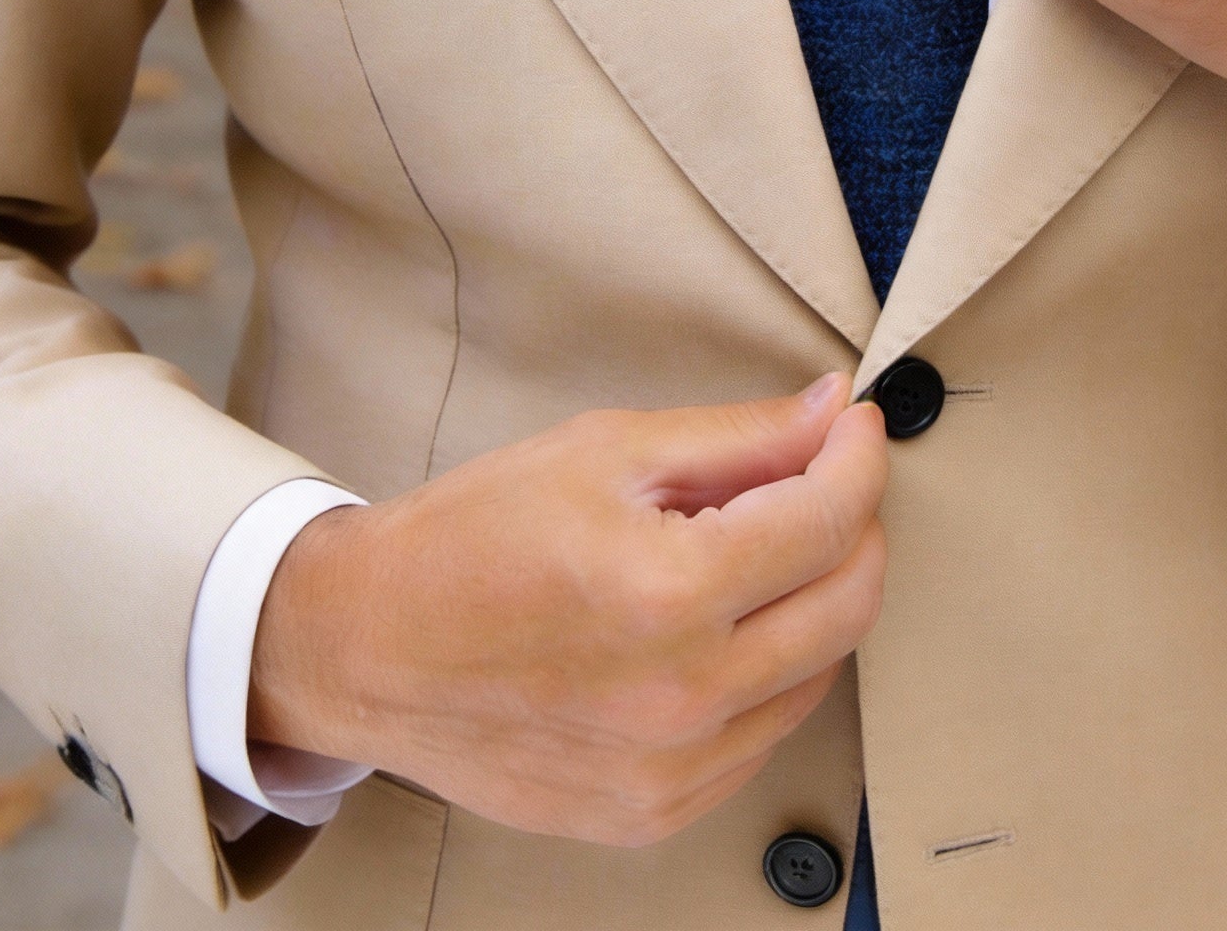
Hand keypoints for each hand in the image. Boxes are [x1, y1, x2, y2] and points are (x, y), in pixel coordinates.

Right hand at [249, 374, 887, 846]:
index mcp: (667, 592)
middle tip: (823, 478)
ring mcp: (669, 771)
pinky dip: (768, 673)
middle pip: (848, 605)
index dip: (859, 459)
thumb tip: (833, 412)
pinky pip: (762, 737)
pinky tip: (720, 627)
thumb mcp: (606, 451)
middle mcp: (681, 696)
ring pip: (818, 675)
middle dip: (856, 526)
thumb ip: (738, 437)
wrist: (367, 647)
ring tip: (755, 550)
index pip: (828, 521)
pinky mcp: (652, 813)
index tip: (855, 428)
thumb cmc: (472, 538)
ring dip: (815, 600)